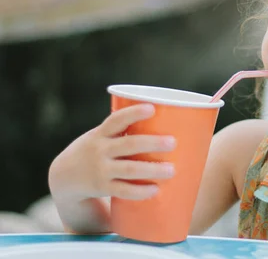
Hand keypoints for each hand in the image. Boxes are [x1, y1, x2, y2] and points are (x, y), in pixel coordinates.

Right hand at [49, 104, 176, 202]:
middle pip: (129, 145)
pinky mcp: (102, 187)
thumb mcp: (101, 136)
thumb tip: (167, 123)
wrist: (63, 177)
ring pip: (129, 169)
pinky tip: (155, 189)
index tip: (152, 108)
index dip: (134, 113)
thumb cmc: (95, 150)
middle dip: (152, 143)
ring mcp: (101, 170)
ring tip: (172, 170)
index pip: (117, 119)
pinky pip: (123, 190)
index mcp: (101, 133)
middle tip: (173, 142)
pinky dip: (140, 191)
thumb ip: (124, 131)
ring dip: (152, 169)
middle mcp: (100, 150)